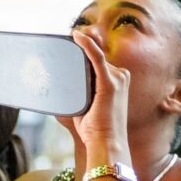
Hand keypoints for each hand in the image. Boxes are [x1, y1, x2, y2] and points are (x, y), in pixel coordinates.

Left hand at [70, 29, 129, 147]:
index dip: (83, 50)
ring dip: (80, 46)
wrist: (106, 143)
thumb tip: (61, 86)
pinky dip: (88, 46)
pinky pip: (97, 57)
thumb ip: (80, 93)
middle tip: (61, 40)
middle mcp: (119, 77)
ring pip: (94, 56)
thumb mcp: (86, 106)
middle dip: (79, 49)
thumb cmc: (95, 129)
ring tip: (64, 38)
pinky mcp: (110, 83)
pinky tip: (77, 36)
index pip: (98, 61)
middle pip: (95, 57)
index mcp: (116, 81)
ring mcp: (117, 79)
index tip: (68, 41)